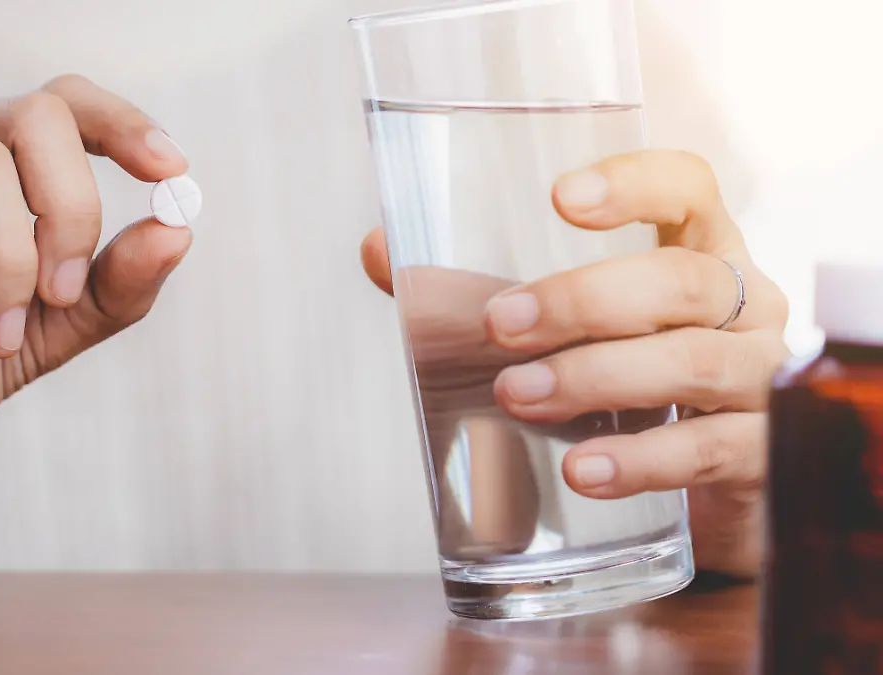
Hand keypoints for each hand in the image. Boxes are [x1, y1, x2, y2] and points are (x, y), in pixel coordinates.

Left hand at [361, 150, 789, 577]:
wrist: (695, 495)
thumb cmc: (620, 387)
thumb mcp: (555, 333)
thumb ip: (470, 294)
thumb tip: (378, 251)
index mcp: (697, 252)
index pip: (689, 190)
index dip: (635, 184)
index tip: (561, 198)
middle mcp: (744, 305)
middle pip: (681, 280)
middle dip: (583, 300)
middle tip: (499, 327)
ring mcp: (761, 379)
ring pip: (695, 362)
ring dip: (598, 377)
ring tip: (520, 395)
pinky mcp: (761, 456)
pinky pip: (711, 450)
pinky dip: (642, 459)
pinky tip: (584, 470)